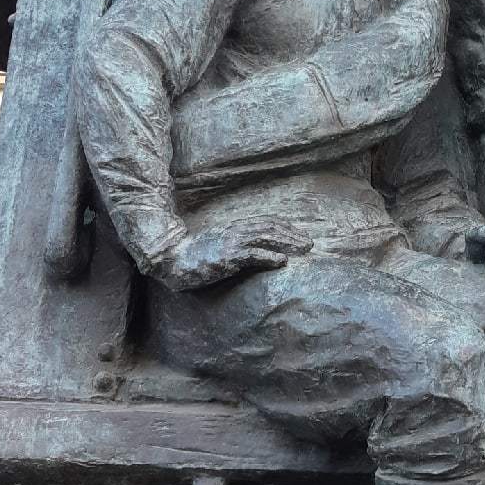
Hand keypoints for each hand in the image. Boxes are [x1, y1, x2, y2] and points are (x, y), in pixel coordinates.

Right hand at [148, 221, 310, 290]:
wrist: (174, 260)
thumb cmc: (196, 255)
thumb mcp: (219, 245)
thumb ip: (237, 245)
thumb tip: (255, 249)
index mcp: (234, 228)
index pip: (265, 223)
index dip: (285, 227)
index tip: (299, 234)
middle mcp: (235, 232)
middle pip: (269, 229)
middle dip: (292, 235)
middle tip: (309, 243)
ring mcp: (231, 244)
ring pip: (265, 239)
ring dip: (286, 243)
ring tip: (303, 249)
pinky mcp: (227, 257)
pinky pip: (251, 255)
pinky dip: (268, 256)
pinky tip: (282, 261)